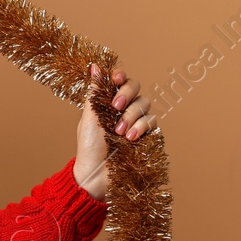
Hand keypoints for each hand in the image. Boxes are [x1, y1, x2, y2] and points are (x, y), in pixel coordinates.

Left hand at [72, 62, 154, 200]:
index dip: (120, 76)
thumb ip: (95, 93)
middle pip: (136, 87)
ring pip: (145, 104)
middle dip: (127, 94)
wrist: (97, 174)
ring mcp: (136, 121)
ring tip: (119, 131)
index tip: (116, 78)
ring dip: (131, 115)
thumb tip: (95, 67)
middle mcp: (124, 108)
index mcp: (108, 101)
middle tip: (116, 106)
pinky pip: (152, 121)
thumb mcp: (89, 117)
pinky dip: (141, 127)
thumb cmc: (89, 147)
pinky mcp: (147, 134)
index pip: (120, 80)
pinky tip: (130, 138)